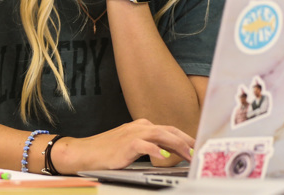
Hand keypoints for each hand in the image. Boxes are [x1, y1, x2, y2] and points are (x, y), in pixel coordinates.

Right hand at [54, 119, 194, 173]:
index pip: (168, 129)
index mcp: (142, 126)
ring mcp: (133, 134)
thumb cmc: (107, 151)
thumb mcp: (131, 145)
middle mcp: (140, 127)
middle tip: (198, 150)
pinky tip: (165, 157)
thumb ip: (149, 145)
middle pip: (169, 130)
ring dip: (178, 145)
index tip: (195, 145)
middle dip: (186, 140)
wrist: (86, 152)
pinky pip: (145, 146)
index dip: (184, 137)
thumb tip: (168, 152)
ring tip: (188, 154)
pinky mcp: (127, 144)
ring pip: (161, 135)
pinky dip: (157, 150)